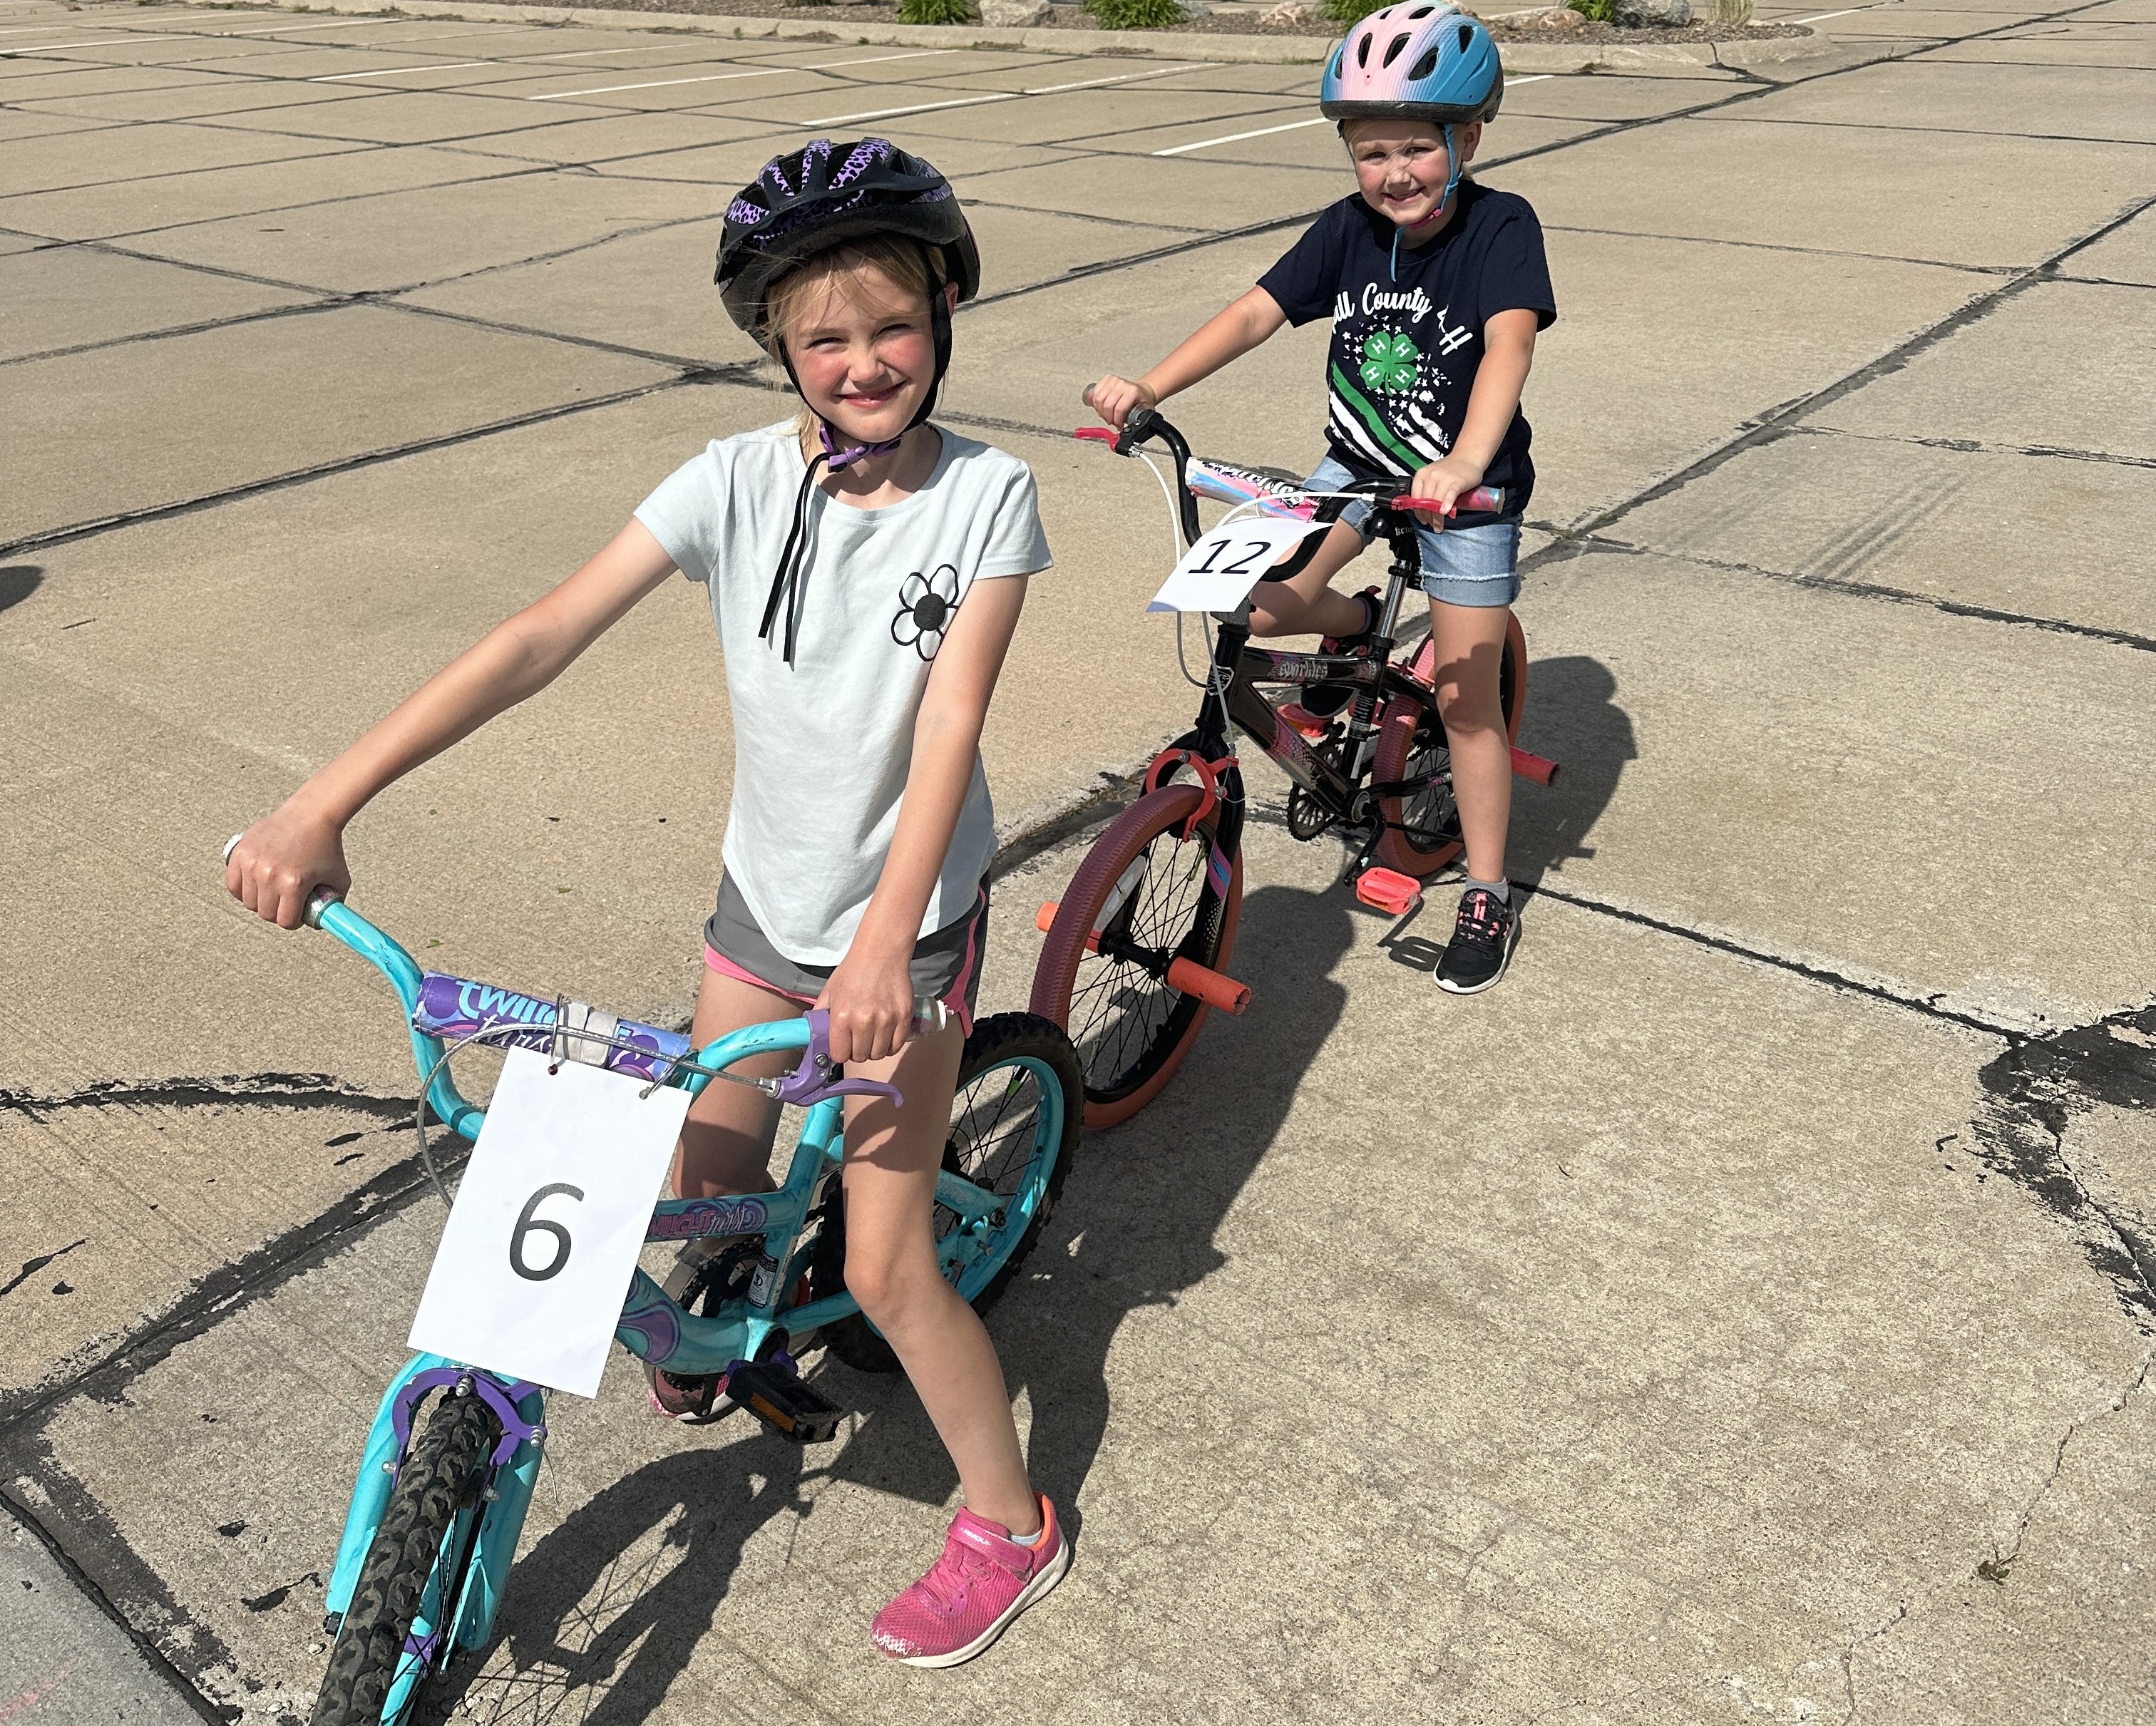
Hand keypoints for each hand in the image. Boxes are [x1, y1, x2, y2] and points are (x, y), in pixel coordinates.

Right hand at [225, 800, 350, 928]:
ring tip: (273, 891)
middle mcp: (269, 874)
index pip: (285, 921)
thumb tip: (327, 923)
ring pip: (248, 901)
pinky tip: (256, 885)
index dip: (294, 921)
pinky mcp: (239, 853)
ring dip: (260, 901)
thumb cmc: (325, 846)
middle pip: (265, 913)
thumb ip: (333, 904)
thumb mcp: (339, 880)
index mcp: (293, 883)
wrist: (310, 815)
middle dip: (277, 912)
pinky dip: (242, 889)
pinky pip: (232, 885)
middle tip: (286, 902)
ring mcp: (252, 863)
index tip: (298, 914)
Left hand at [815, 944, 915, 1065]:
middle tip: (858, 1039)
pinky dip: (890, 1045)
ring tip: (872, 1037)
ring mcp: (886, 1020)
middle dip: (857, 1051)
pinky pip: (897, 1046)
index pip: (840, 1055)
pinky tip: (886, 1035)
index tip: (844, 1046)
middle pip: (860, 1057)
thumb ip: (820, 1015)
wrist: (880, 953)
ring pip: (879, 1054)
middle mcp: (864, 1021)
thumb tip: (813, 1034)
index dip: (840, 1052)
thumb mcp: (829, 992)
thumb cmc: (853, 971)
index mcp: (842, 1017)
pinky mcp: (904, 1017)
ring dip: (874, 1049)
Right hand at [1084, 374, 1155, 430]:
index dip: (1117, 421)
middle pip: (1107, 405)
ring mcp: (1113, 380)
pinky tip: (1102, 408)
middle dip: (1108, 418)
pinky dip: (1096, 404)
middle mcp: (1122, 384)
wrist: (1140, 390)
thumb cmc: (1140, 401)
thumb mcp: (1144, 412)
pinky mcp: (1105, 379)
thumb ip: (1137, 420)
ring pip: (1098, 399)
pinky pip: (1095, 394)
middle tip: (1112, 422)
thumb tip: (1130, 430)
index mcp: (1132, 391)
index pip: (1119, 409)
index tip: (1119, 426)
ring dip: (1101, 412)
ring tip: (1106, 416)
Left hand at [1408, 455, 1487, 528]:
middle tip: (1433, 526)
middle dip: (1428, 517)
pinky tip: (1446, 512)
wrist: (1468, 457)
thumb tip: (1422, 511)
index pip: (1415, 498)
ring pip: (1436, 502)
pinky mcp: (1457, 481)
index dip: (1418, 512)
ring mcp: (1444, 478)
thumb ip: (1426, 491)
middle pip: (1425, 502)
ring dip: (1437, 517)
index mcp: (1421, 474)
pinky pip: (1449, 495)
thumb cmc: (1450, 470)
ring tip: (1439, 526)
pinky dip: (1447, 504)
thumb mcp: (1433, 478)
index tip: (1422, 520)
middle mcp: (1431, 475)